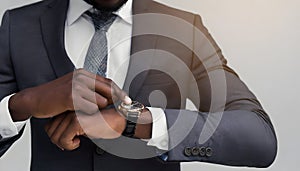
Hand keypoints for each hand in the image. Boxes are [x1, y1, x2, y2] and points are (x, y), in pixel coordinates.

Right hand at [9, 69, 131, 120]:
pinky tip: (84, 114)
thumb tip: (106, 97)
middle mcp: (81, 77)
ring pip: (101, 101)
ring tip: (93, 113)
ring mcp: (76, 86)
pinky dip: (90, 113)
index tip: (127, 99)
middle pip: (108, 89)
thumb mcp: (74, 89)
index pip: (107, 82)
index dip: (119, 91)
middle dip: (118, 99)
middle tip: (125, 106)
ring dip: (100, 110)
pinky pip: (90, 108)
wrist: (35, 100)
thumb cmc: (54, 96)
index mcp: (83, 74)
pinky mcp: (71, 96)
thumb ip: (89, 89)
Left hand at [45, 110, 125, 150]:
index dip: (56, 134)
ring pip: (55, 135)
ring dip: (64, 144)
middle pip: (50, 129)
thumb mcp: (87, 122)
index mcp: (72, 106)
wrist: (120, 118)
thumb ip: (74, 124)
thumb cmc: (107, 120)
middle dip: (58, 140)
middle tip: (70, 143)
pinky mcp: (77, 121)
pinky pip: (64, 140)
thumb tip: (62, 136)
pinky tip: (79, 142)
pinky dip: (70, 146)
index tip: (66, 140)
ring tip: (75, 142)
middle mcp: (70, 108)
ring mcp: (73, 114)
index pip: (51, 123)